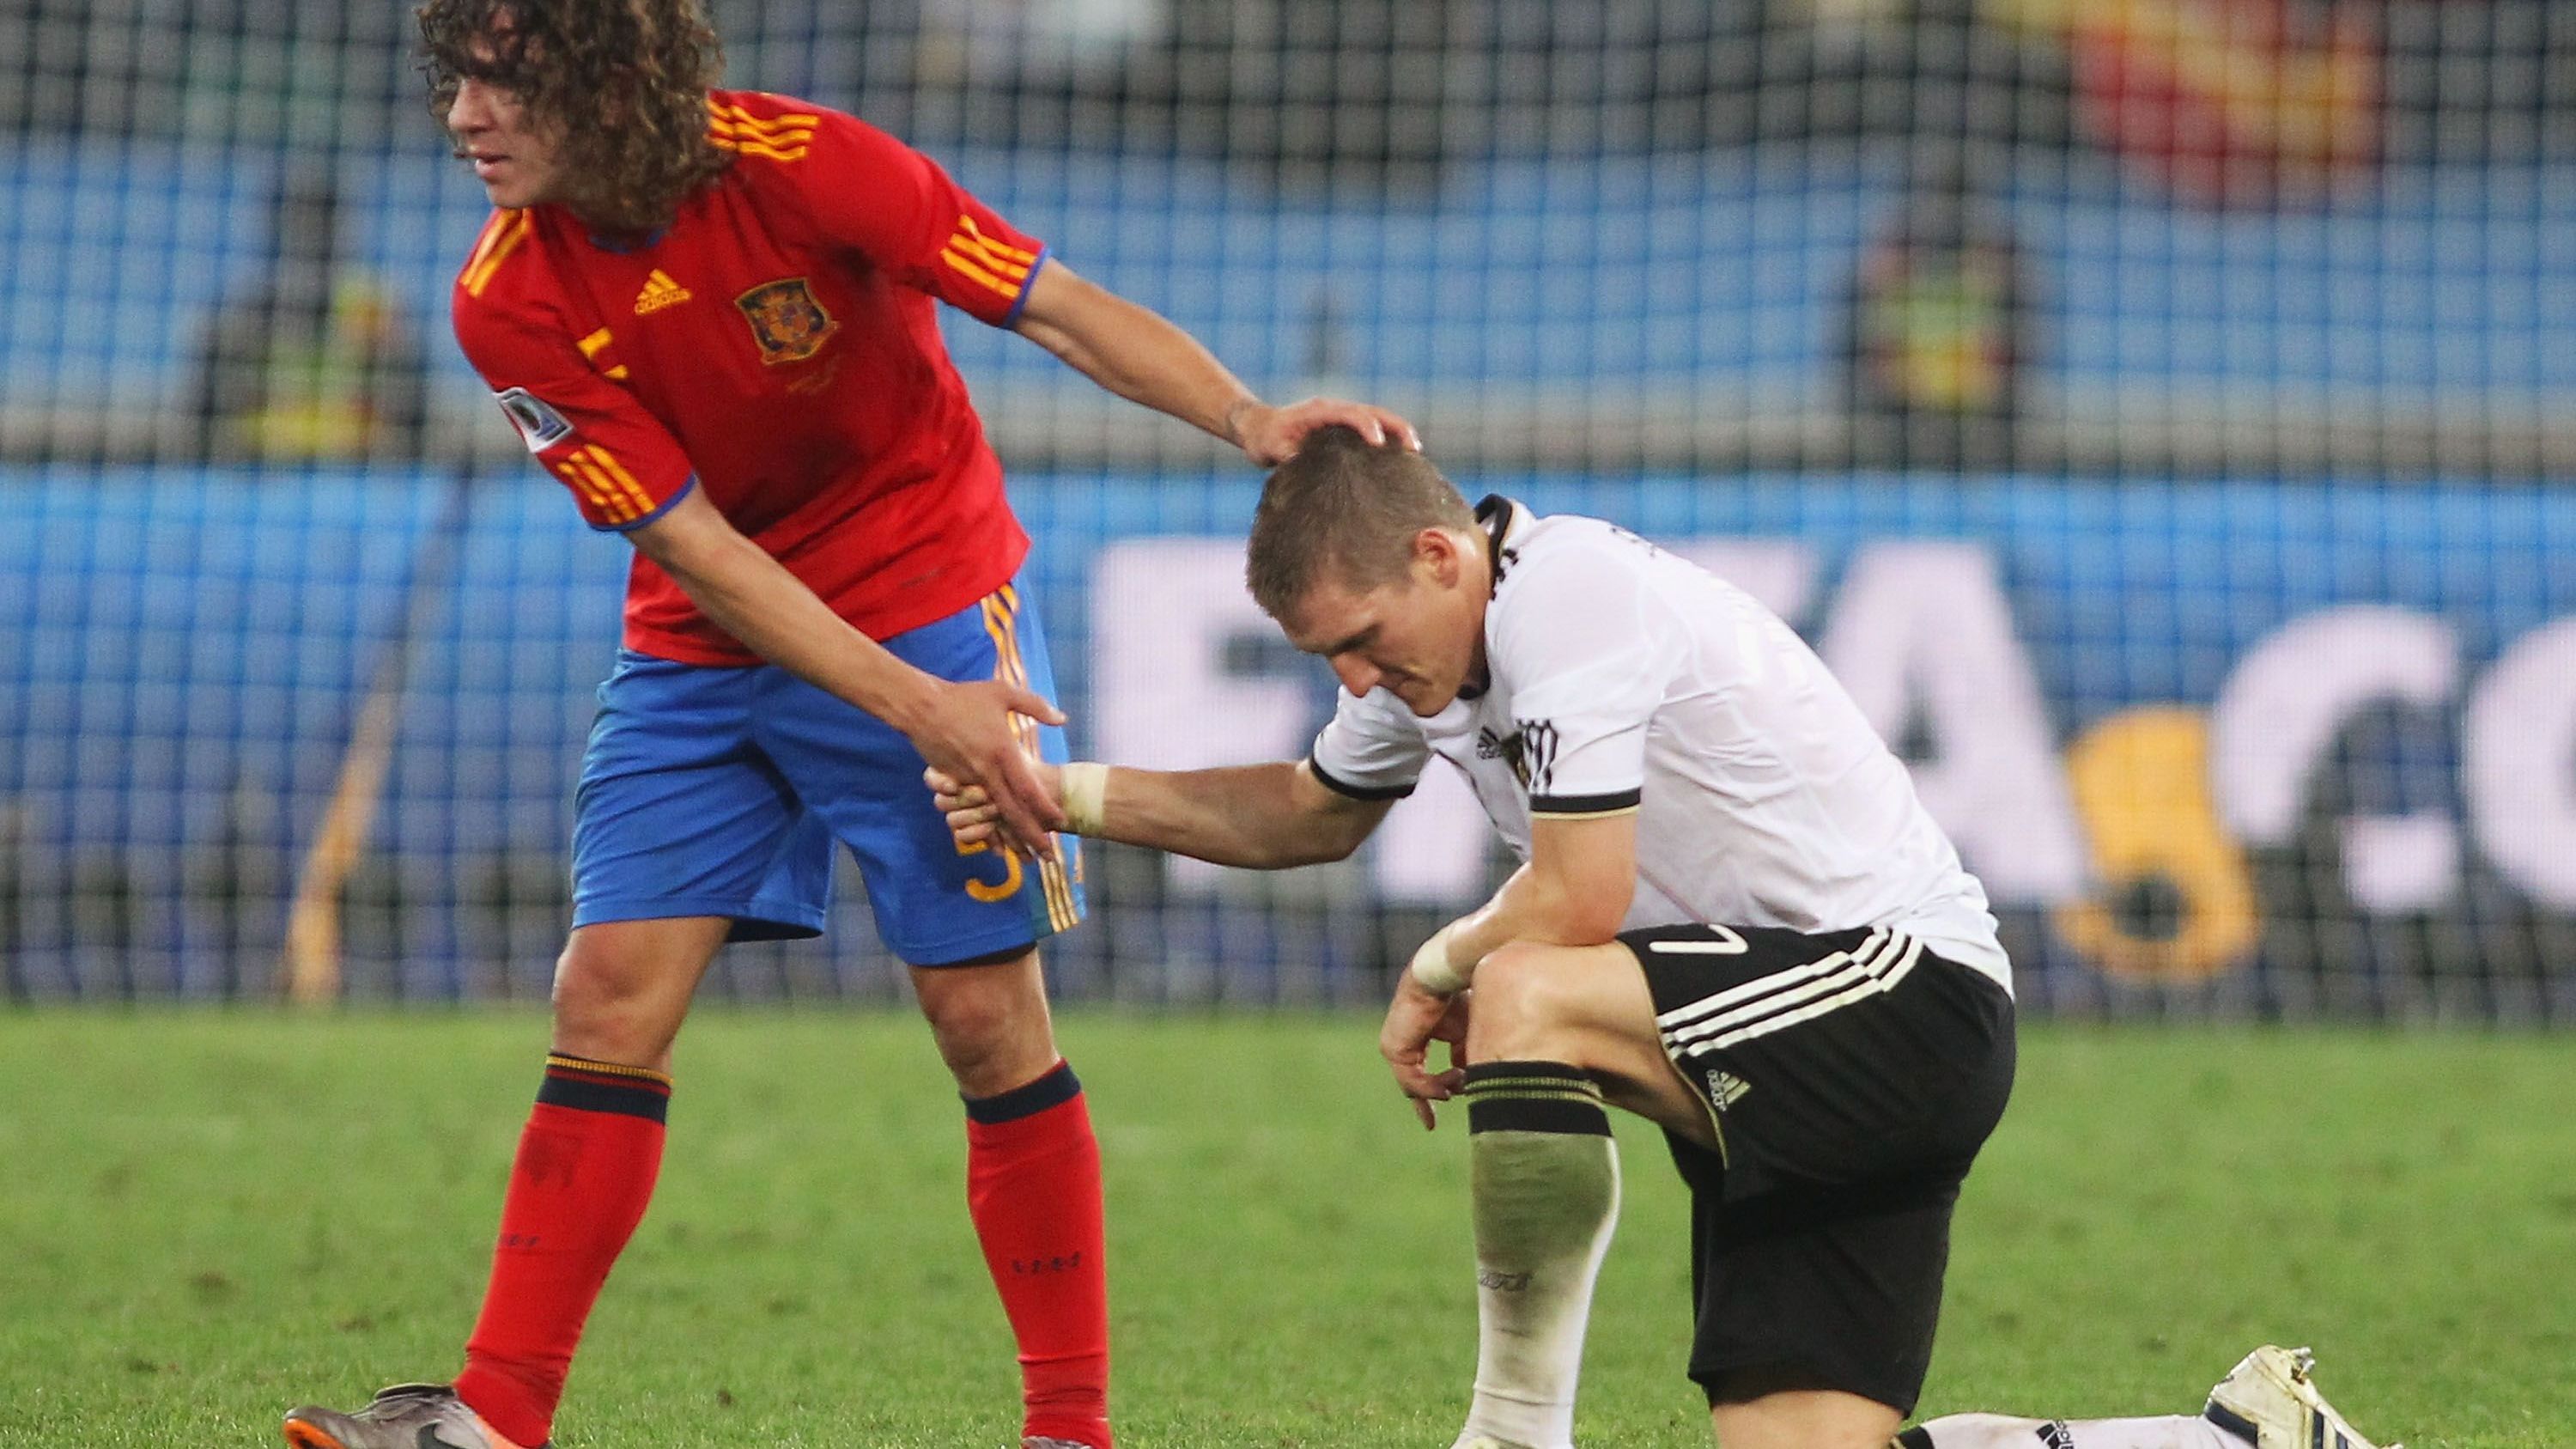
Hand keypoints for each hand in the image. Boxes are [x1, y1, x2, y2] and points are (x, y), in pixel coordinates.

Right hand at [903, 679, 1065, 859]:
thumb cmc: (963, 698)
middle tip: (1050, 858)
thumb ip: (1036, 707)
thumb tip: (1063, 719)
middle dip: (1033, 837)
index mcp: (1003, 752)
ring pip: (994, 818)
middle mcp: (987, 772)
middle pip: (1014, 812)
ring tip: (1028, 859)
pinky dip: (986, 832)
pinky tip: (997, 846)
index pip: (1028, 788)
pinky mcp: (954, 784)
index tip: (1062, 821)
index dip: (1046, 807)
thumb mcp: (1003, 694)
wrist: (920, 708)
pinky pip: (973, 814)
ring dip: (1012, 840)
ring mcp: (969, 781)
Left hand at [1231, 396, 1422, 466]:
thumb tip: (1303, 465)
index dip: (1366, 426)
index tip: (1379, 443)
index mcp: (1319, 411)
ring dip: (1397, 430)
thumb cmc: (1264, 440)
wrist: (1259, 427)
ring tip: (1415, 452)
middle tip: (1414, 447)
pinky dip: (1389, 436)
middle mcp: (1334, 409)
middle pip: (1373, 411)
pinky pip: (1371, 426)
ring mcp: (1341, 416)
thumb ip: (1287, 455)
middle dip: (1395, 426)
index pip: (1350, 414)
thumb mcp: (1270, 449)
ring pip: (1377, 417)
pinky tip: (1401, 455)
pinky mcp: (1344, 427)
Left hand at [1379, 968, 1471, 1130]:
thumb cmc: (1455, 998)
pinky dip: (1431, 1087)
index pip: (1420, 1071)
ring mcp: (1394, 1048)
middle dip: (1423, 1104)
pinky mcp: (1393, 1050)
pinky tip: (1449, 1089)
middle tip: (1429, 1125)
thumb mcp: (1464, 1033)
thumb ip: (1463, 1055)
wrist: (1441, 978)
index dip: (1434, 1089)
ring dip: (1439, 1090)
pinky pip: (1412, 1080)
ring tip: (1456, 1089)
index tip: (1447, 1102)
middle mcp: (1401, 1044)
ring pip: (1413, 1085)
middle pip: (1410, 1084)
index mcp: (1416, 1038)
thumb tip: (1467, 1077)